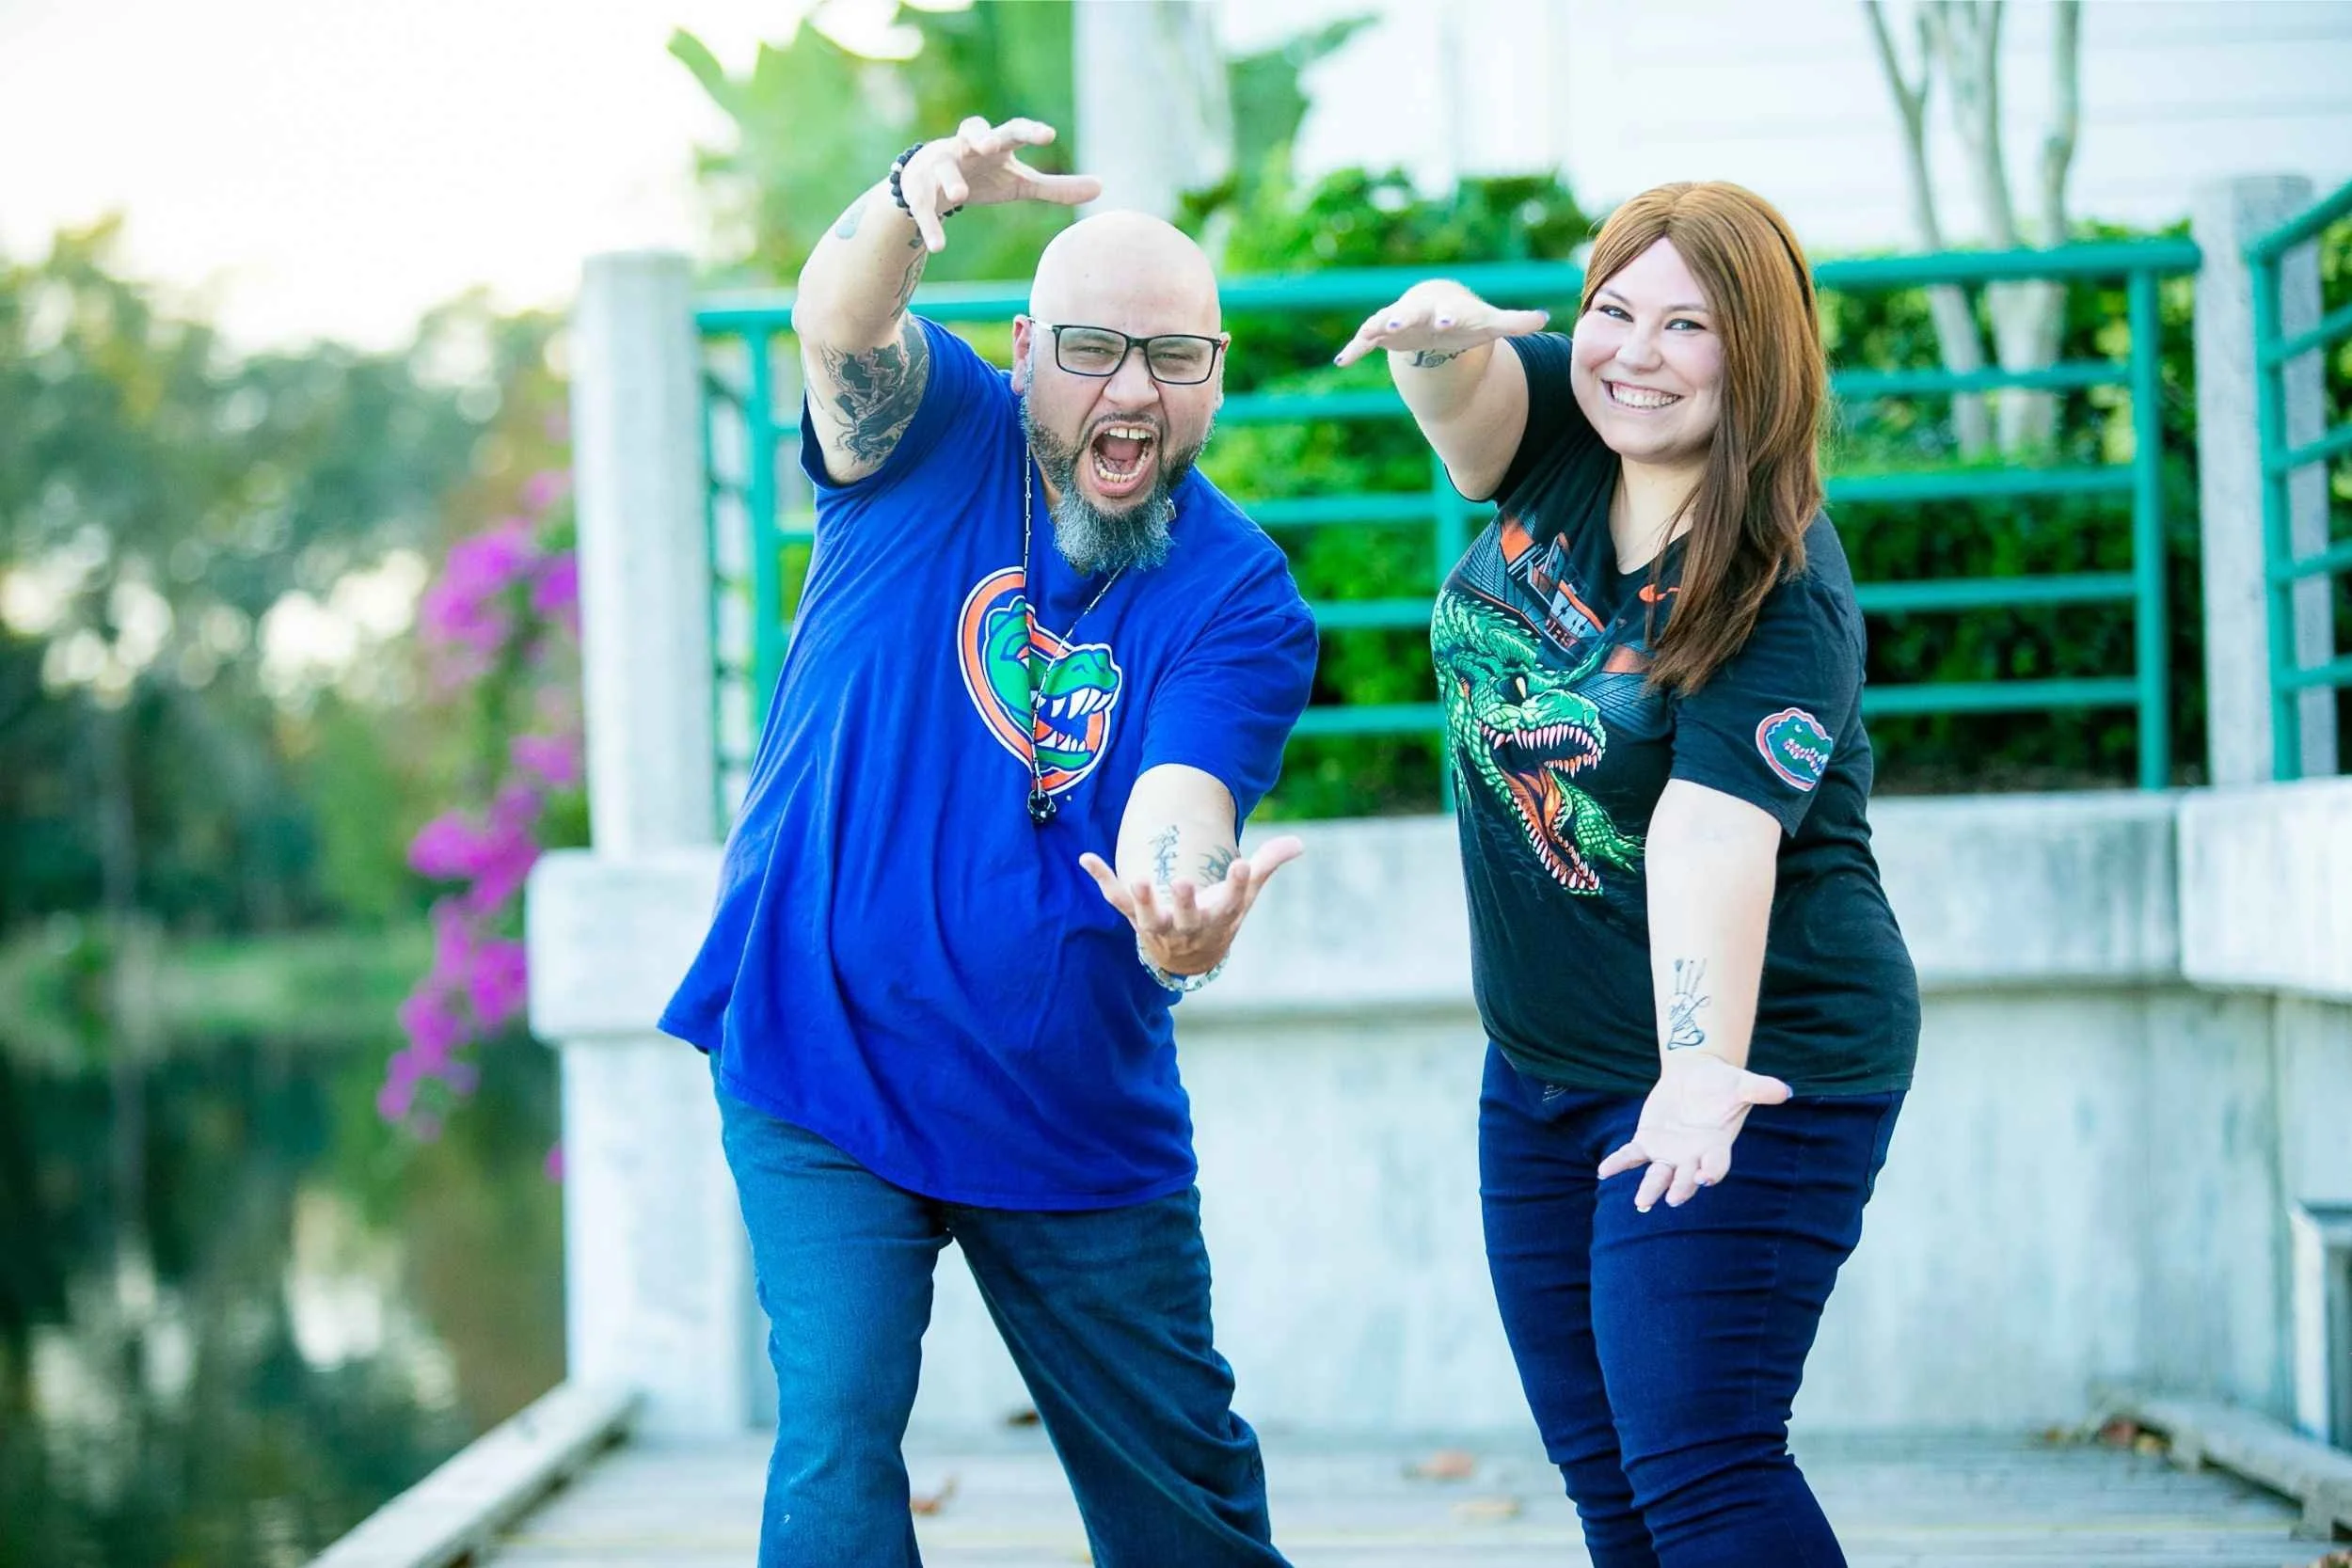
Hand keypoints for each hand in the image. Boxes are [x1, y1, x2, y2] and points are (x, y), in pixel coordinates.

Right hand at [899, 116, 1102, 252]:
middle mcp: (965, 148)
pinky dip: (929, 226)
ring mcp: (938, 166)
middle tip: (987, 146)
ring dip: (949, 180)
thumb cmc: (984, 175)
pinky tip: (938, 247)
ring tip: (958, 198)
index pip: (1013, 130)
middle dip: (978, 136)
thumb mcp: (1019, 182)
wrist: (927, 181)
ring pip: (942, 167)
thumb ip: (1056, 187)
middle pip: (970, 131)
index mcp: (995, 144)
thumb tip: (1102, 187)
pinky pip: (922, 207)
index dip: (1029, 131)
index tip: (1049, 136)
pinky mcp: (918, 192)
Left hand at [1077, 837, 1304, 978]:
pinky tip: (1087, 857)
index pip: (1234, 900)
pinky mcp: (1135, 916)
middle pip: (1187, 916)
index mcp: (1220, 917)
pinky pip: (1116, 899)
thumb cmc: (1218, 917)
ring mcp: (1159, 924)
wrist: (1187, 959)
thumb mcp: (1244, 897)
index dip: (1239, 884)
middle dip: (1184, 902)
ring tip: (1139, 879)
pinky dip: (1102, 879)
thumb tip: (1301, 843)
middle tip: (1182, 883)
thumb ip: (1266, 866)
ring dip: (1142, 899)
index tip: (1243, 864)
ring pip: (1149, 916)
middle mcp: (1189, 925)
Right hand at [1331, 279, 1549, 367]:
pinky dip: (1353, 349)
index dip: (1448, 316)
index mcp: (1446, 309)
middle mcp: (1419, 312)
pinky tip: (1341, 361)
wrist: (1435, 310)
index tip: (1447, 320)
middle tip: (1397, 324)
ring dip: (1376, 327)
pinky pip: (1363, 341)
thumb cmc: (1466, 320)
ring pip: (1383, 322)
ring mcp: (1397, 323)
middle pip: (1410, 314)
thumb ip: (1513, 322)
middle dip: (1403, 318)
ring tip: (1369, 333)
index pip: (1448, 311)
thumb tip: (1544, 318)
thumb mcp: (1487, 324)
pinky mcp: (1381, 335)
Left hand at [1596, 1052, 1791, 1212]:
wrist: (1696, 1075)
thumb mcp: (1742, 1084)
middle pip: (1686, 1178)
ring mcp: (1668, 1154)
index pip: (1715, 1166)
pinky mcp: (1647, 1143)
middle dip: (1680, 1188)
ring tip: (1641, 1204)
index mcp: (1716, 1147)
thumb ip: (1760, 1089)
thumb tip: (1784, 1090)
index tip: (1705, 1177)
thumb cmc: (1723, 1084)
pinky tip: (1604, 1171)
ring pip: (1657, 1175)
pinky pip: (1631, 1156)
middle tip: (1673, 1198)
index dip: (1711, 1172)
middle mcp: (1692, 1157)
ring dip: (1649, 1189)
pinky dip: (1618, 1163)